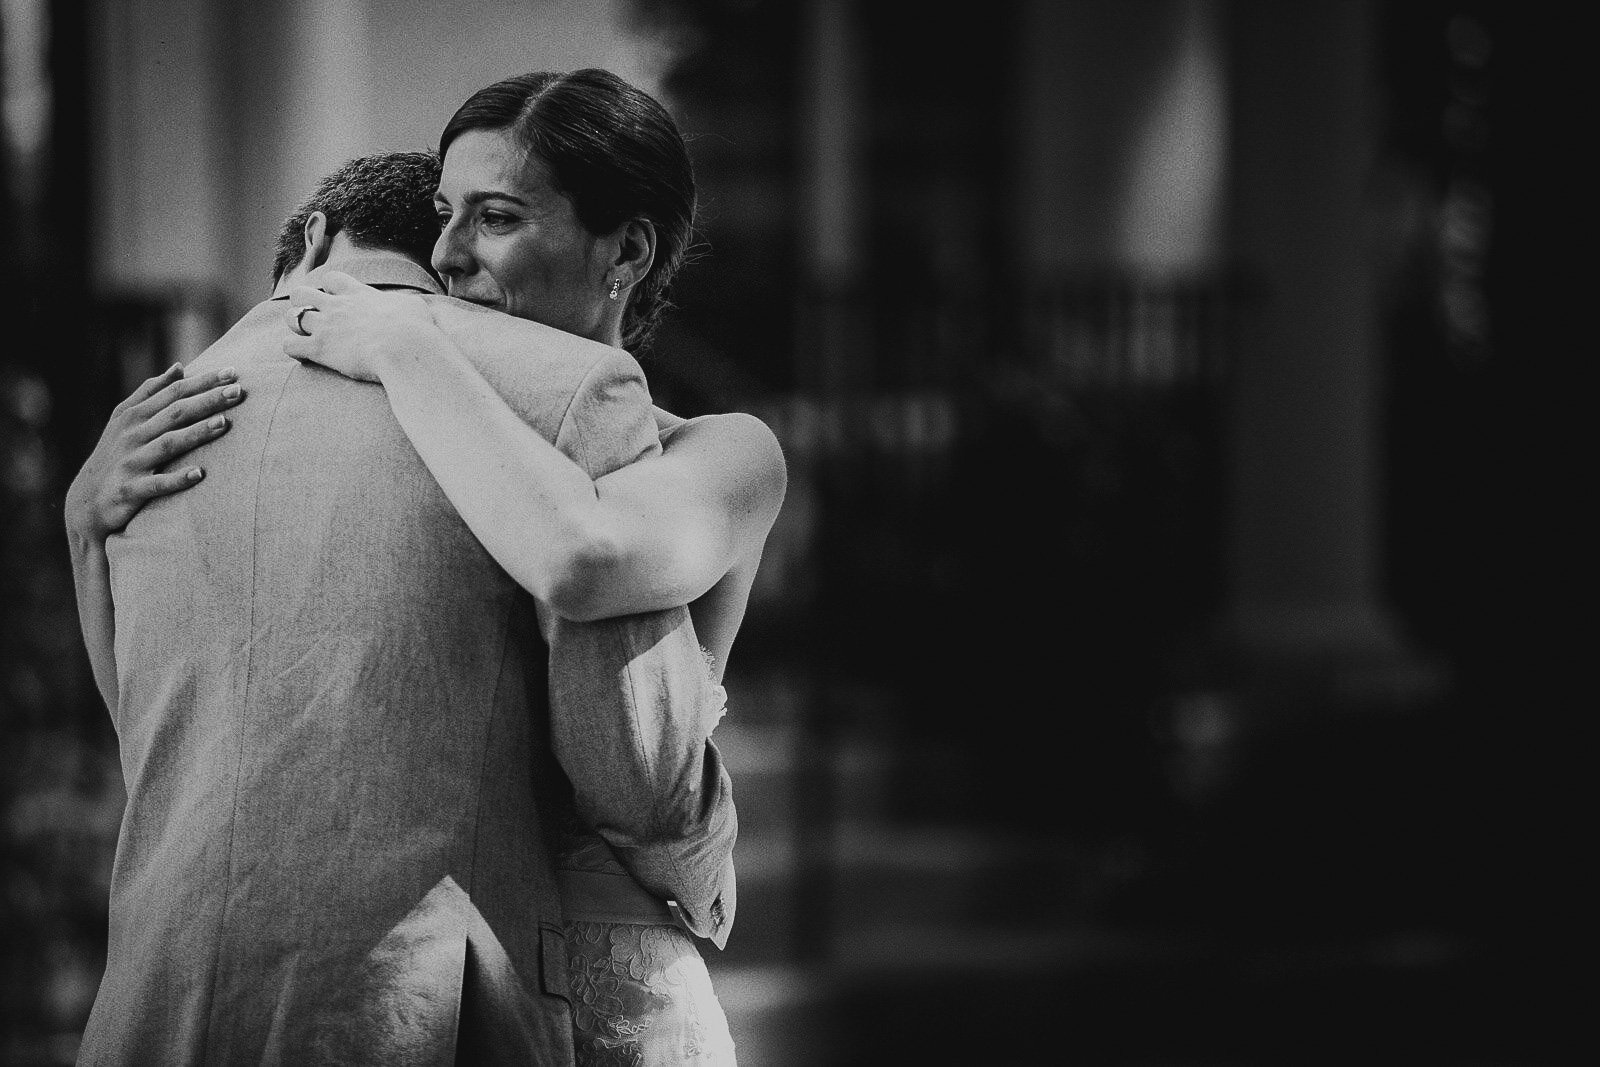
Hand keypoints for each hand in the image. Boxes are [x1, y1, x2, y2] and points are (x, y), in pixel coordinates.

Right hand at [66, 363, 245, 539]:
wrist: (86, 502)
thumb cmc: (115, 455)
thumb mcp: (125, 420)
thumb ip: (151, 392)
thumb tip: (179, 367)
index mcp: (134, 415)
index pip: (173, 392)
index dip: (203, 381)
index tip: (233, 371)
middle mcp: (132, 435)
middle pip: (175, 413)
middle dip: (207, 400)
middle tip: (239, 390)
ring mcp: (131, 462)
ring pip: (167, 444)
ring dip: (195, 433)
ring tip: (224, 423)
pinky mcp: (129, 490)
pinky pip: (156, 484)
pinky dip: (176, 479)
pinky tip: (199, 474)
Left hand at [282, 270, 435, 381]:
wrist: (405, 349)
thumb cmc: (416, 328)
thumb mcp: (413, 306)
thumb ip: (402, 303)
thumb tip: (410, 305)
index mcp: (358, 293)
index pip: (332, 278)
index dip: (331, 288)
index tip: (339, 300)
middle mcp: (337, 306)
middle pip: (302, 293)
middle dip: (304, 303)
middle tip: (317, 317)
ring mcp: (325, 326)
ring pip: (291, 317)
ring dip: (296, 326)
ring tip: (307, 336)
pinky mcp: (320, 349)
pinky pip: (290, 346)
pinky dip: (294, 350)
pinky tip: (305, 356)